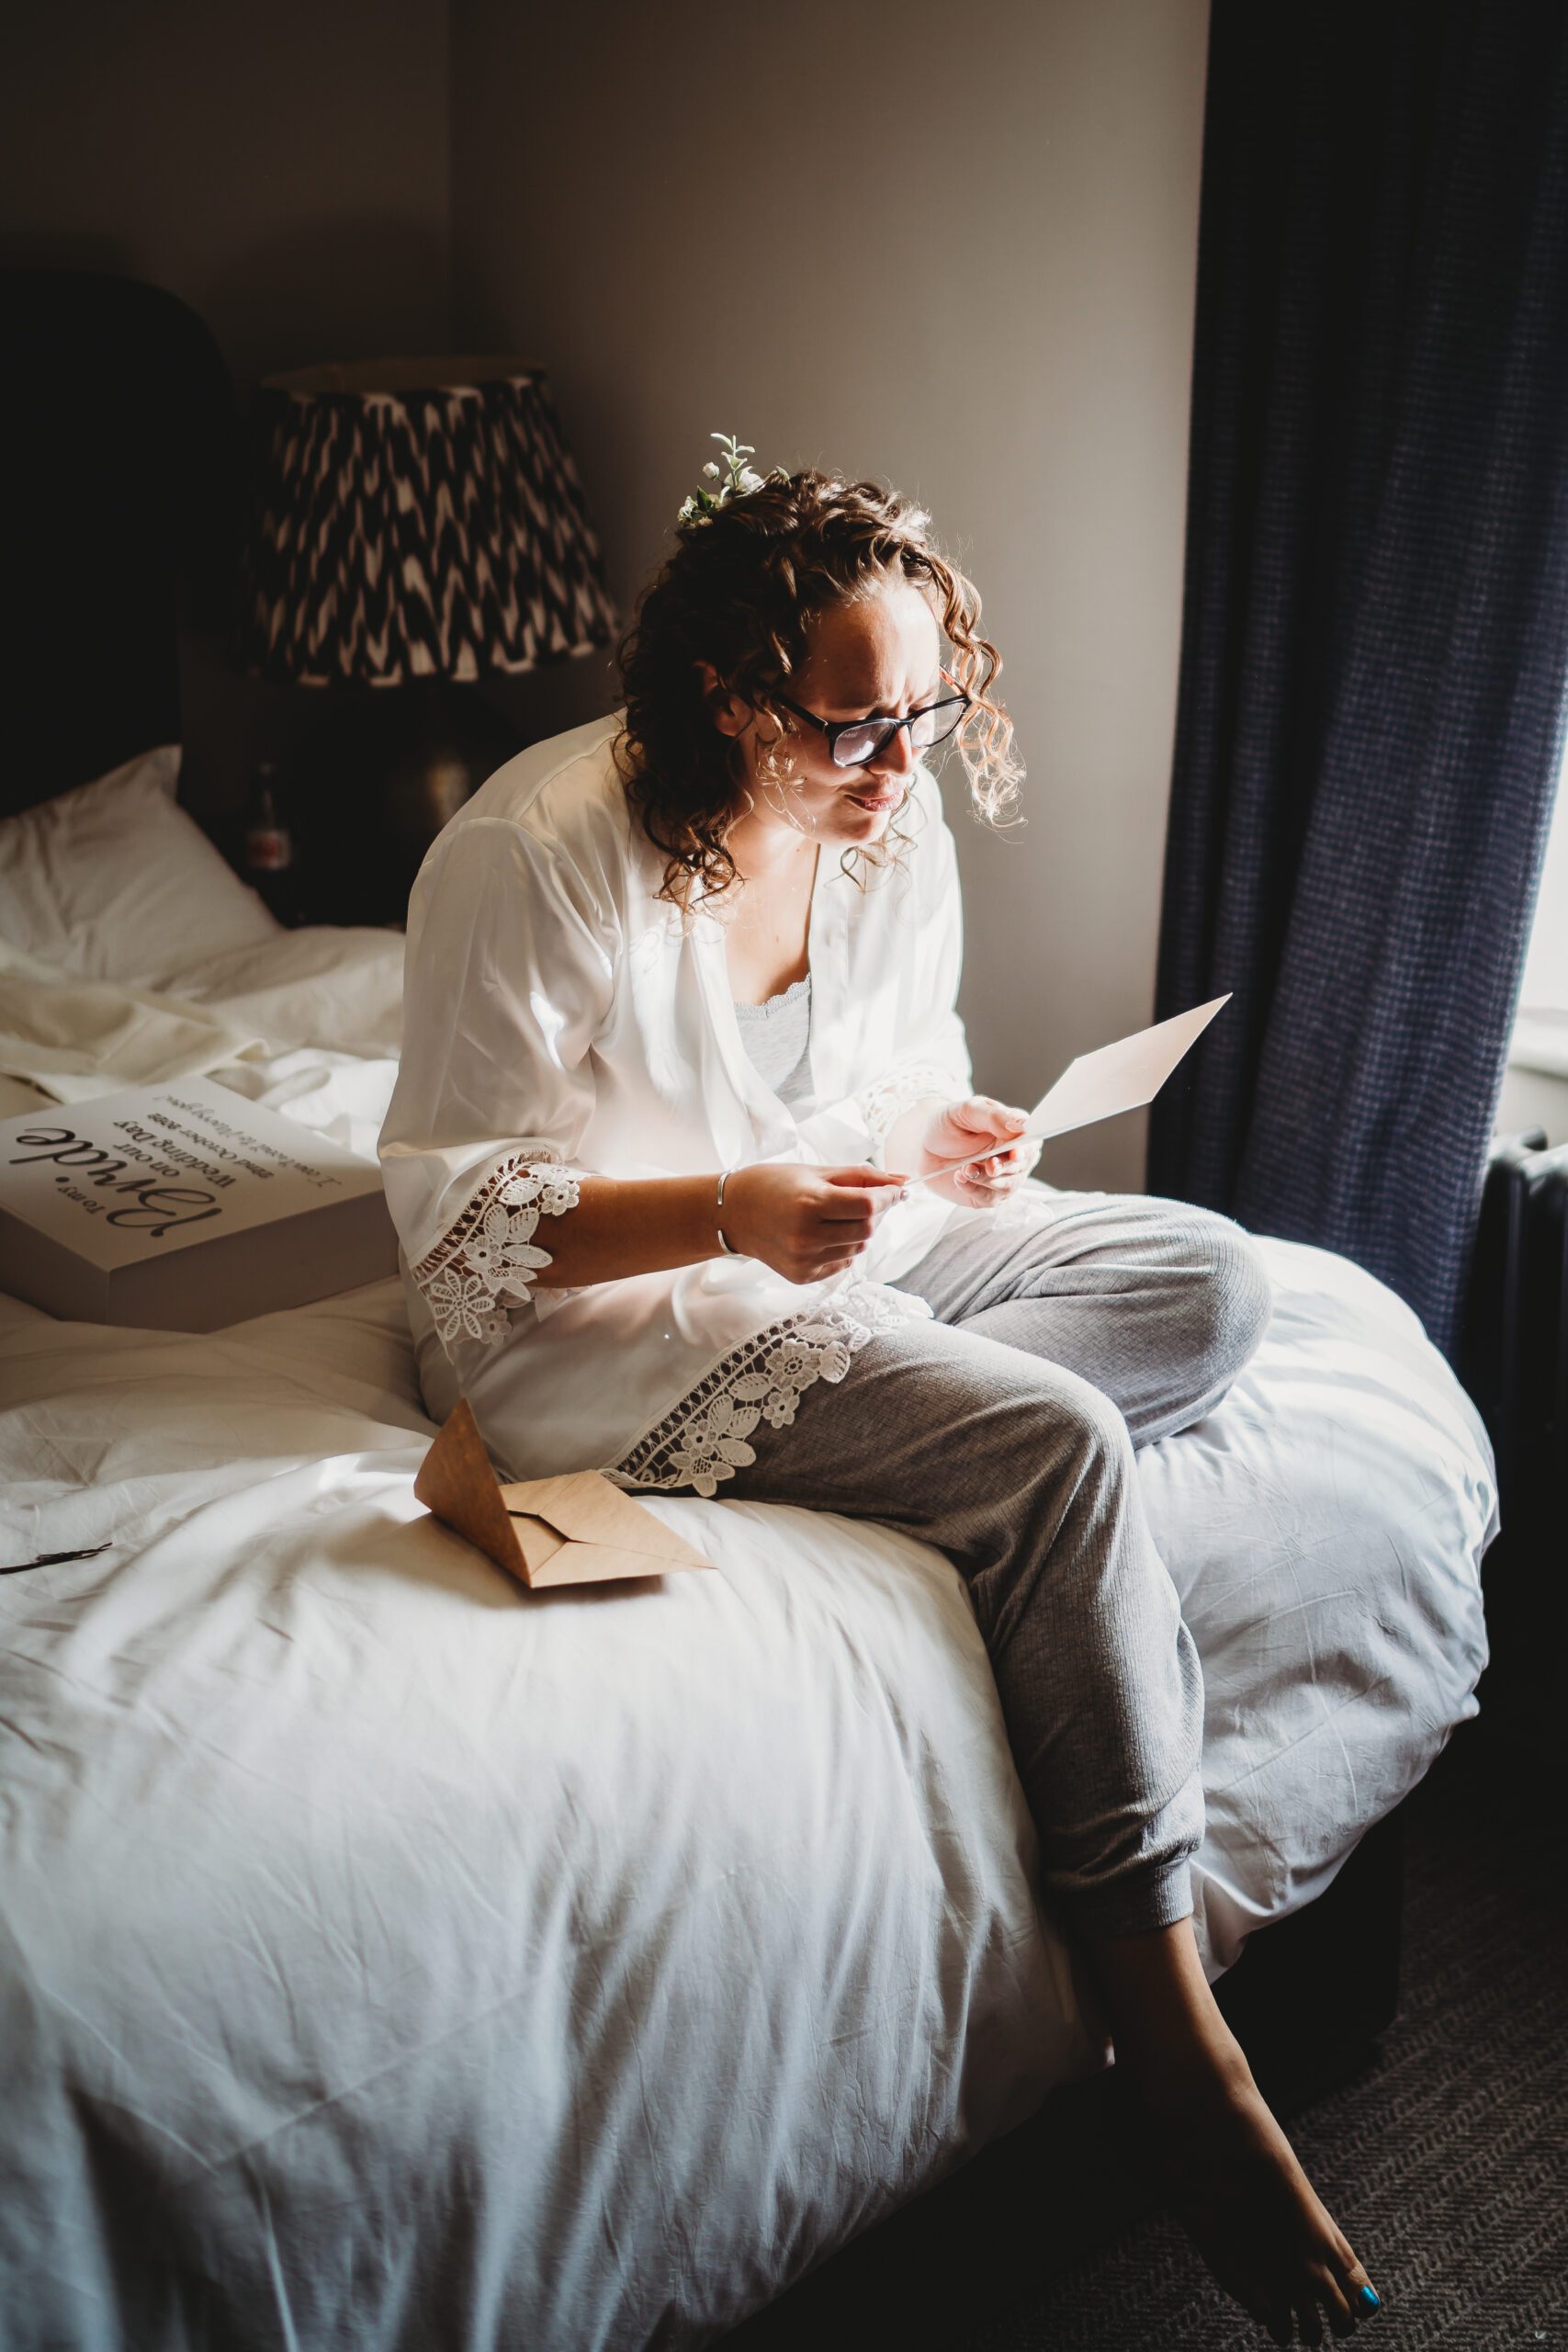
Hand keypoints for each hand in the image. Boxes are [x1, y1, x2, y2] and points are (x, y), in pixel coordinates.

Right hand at [720, 1161, 907, 1283]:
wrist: (731, 1214)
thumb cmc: (773, 1185)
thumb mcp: (816, 1172)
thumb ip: (862, 1176)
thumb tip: (904, 1181)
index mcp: (809, 1204)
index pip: (868, 1205)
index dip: (887, 1196)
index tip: (893, 1189)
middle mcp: (806, 1237)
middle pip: (867, 1229)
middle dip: (874, 1213)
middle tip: (861, 1200)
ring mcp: (804, 1260)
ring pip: (858, 1248)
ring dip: (859, 1231)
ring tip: (835, 1216)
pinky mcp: (802, 1276)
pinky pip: (843, 1263)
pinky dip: (843, 1248)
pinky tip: (822, 1234)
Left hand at [894, 1095, 1037, 1210]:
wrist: (924, 1146)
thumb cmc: (949, 1124)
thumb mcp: (966, 1110)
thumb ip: (992, 1116)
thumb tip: (1016, 1128)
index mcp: (1016, 1129)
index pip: (1031, 1139)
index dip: (1025, 1148)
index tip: (1014, 1153)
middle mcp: (1015, 1155)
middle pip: (1023, 1165)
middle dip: (1005, 1166)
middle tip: (989, 1165)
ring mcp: (1004, 1177)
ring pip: (1008, 1185)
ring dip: (987, 1179)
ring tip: (965, 1169)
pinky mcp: (989, 1195)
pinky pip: (989, 1198)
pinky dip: (973, 1189)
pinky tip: (960, 1177)